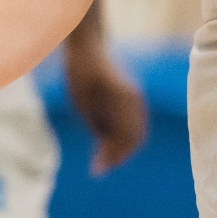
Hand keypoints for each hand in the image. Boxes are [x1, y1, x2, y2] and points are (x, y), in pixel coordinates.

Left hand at [65, 36, 148, 172]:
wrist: (87, 47)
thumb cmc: (80, 72)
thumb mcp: (81, 102)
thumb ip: (95, 125)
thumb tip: (104, 151)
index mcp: (125, 99)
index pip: (127, 137)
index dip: (113, 157)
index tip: (97, 170)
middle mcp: (135, 100)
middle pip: (136, 138)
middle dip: (118, 156)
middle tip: (97, 169)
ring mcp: (136, 99)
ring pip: (136, 134)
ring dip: (121, 149)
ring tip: (99, 160)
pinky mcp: (131, 99)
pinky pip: (132, 125)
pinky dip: (121, 139)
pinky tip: (103, 145)